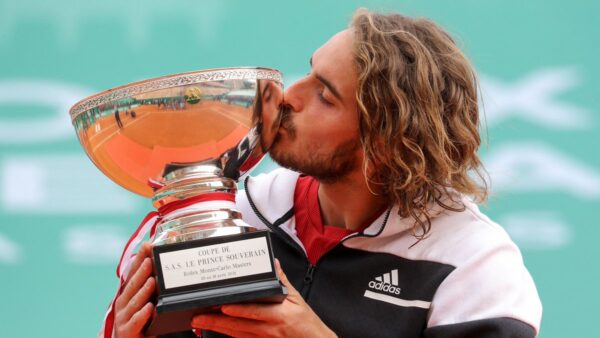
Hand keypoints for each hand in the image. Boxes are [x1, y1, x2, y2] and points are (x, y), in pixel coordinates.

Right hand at [114, 242, 155, 337]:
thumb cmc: (139, 323)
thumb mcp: (145, 302)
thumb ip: (152, 287)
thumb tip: (164, 267)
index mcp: (128, 294)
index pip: (133, 273)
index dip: (139, 259)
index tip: (147, 245)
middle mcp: (124, 303)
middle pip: (133, 285)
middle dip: (141, 272)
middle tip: (150, 259)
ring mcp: (124, 317)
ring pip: (134, 302)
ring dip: (143, 291)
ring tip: (152, 280)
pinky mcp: (128, 331)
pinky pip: (136, 322)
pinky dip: (142, 314)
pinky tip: (150, 308)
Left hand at [191, 259, 336, 337]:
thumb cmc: (307, 323)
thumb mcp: (298, 299)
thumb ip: (283, 281)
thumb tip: (274, 264)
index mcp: (279, 314)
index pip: (255, 311)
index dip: (238, 310)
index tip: (223, 305)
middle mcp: (270, 329)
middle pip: (239, 325)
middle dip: (217, 321)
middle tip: (199, 316)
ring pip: (237, 334)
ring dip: (218, 328)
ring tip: (201, 322)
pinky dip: (229, 335)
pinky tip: (218, 330)